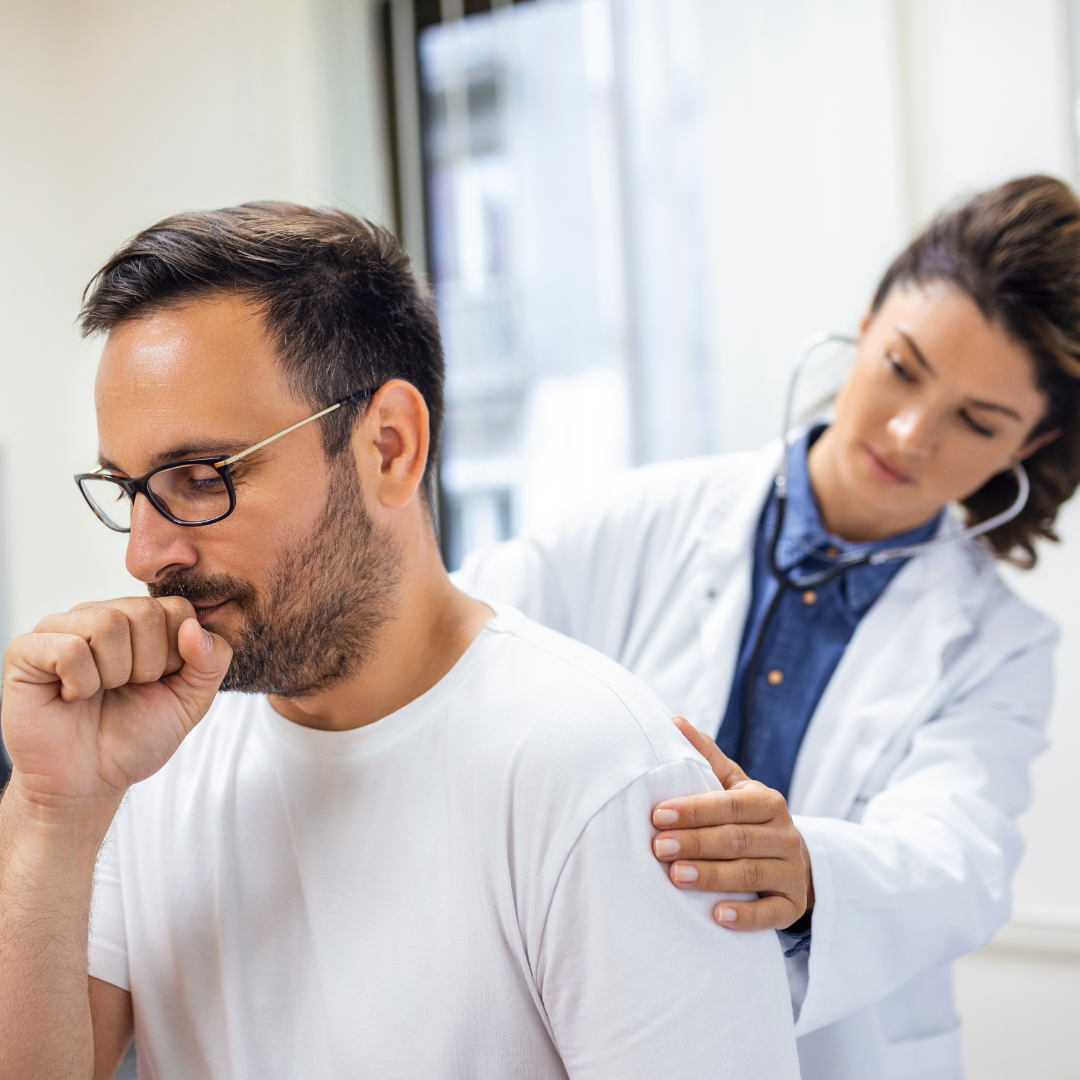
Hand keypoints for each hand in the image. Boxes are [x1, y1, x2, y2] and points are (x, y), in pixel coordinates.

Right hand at [2, 597, 231, 811]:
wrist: (88, 782)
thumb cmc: (135, 738)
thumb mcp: (191, 701)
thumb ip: (212, 661)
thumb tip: (196, 627)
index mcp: (138, 621)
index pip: (177, 609)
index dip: (176, 656)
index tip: (156, 683)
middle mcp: (98, 614)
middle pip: (145, 612)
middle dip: (147, 667)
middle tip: (125, 690)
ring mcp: (59, 628)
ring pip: (108, 623)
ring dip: (114, 675)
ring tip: (99, 693)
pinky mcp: (26, 650)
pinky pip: (70, 648)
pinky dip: (81, 683)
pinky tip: (71, 697)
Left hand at [652, 716, 812, 930]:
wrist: (792, 860)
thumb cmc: (748, 818)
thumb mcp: (734, 786)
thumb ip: (706, 757)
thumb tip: (673, 720)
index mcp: (768, 801)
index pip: (729, 804)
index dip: (694, 810)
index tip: (657, 815)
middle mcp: (785, 835)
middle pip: (736, 840)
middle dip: (695, 843)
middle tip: (657, 848)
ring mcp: (792, 872)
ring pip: (750, 875)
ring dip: (711, 876)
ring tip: (675, 877)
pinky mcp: (793, 906)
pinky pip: (771, 914)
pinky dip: (745, 916)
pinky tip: (717, 917)